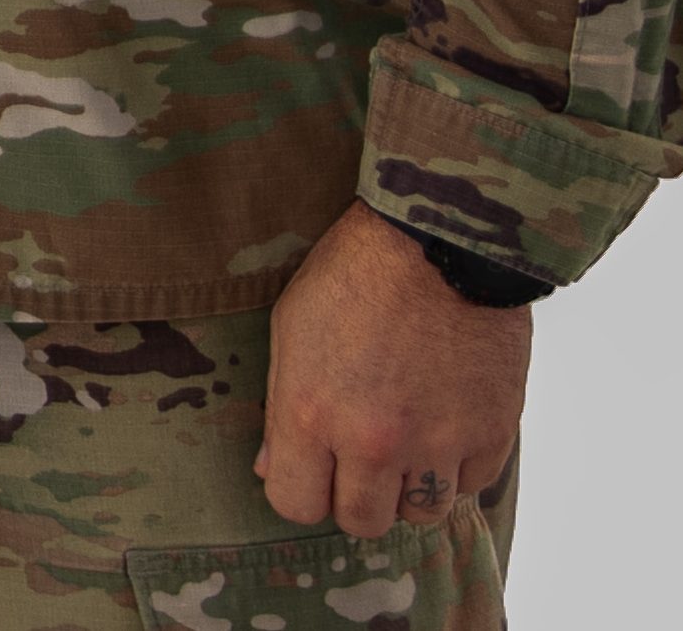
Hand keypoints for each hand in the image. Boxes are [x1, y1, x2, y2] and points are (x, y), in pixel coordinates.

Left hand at [258, 203, 530, 538]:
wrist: (438, 243)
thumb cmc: (352, 276)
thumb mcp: (291, 332)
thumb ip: (283, 411)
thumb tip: (273, 468)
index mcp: (311, 415)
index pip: (295, 504)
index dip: (300, 489)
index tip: (310, 469)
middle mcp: (373, 442)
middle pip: (361, 521)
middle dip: (354, 496)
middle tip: (358, 458)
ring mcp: (437, 444)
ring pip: (421, 514)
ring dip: (409, 487)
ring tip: (404, 441)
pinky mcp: (490, 436)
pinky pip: (470, 485)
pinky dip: (457, 466)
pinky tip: (443, 423)